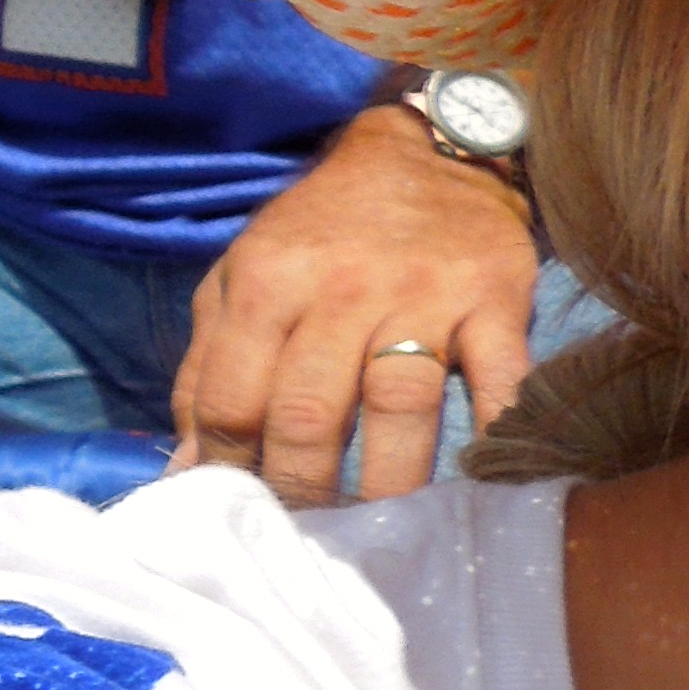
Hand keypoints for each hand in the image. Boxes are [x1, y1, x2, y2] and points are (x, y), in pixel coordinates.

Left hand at [170, 102, 539, 508]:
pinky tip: (484, 481)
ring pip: (401, 406)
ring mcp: (425, 294)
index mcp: (268, 281)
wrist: (430, 154)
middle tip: (309, 536)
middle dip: (302, 490)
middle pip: (309, 413)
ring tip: (379, 531)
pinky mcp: (496, 299)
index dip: (229, 466)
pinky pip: (501, 378)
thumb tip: (187, 469)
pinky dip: (497, 432)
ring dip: (387, 483)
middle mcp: (343, 287)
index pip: (232, 398)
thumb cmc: (324, 230)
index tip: (241, 508)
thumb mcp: (243, 277)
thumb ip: (207, 368)